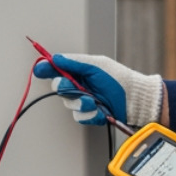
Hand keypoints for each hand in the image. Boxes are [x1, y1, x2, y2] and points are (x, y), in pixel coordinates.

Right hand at [33, 52, 162, 126]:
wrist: (135, 100)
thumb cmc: (119, 80)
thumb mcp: (97, 66)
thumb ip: (75, 63)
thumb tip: (56, 58)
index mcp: (80, 70)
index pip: (58, 68)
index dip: (47, 68)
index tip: (40, 69)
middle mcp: (80, 85)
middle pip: (59, 87)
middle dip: (65, 87)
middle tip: (71, 87)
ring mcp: (84, 100)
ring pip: (69, 104)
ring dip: (80, 103)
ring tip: (93, 101)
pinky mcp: (90, 114)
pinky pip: (80, 117)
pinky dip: (90, 114)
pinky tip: (100, 111)